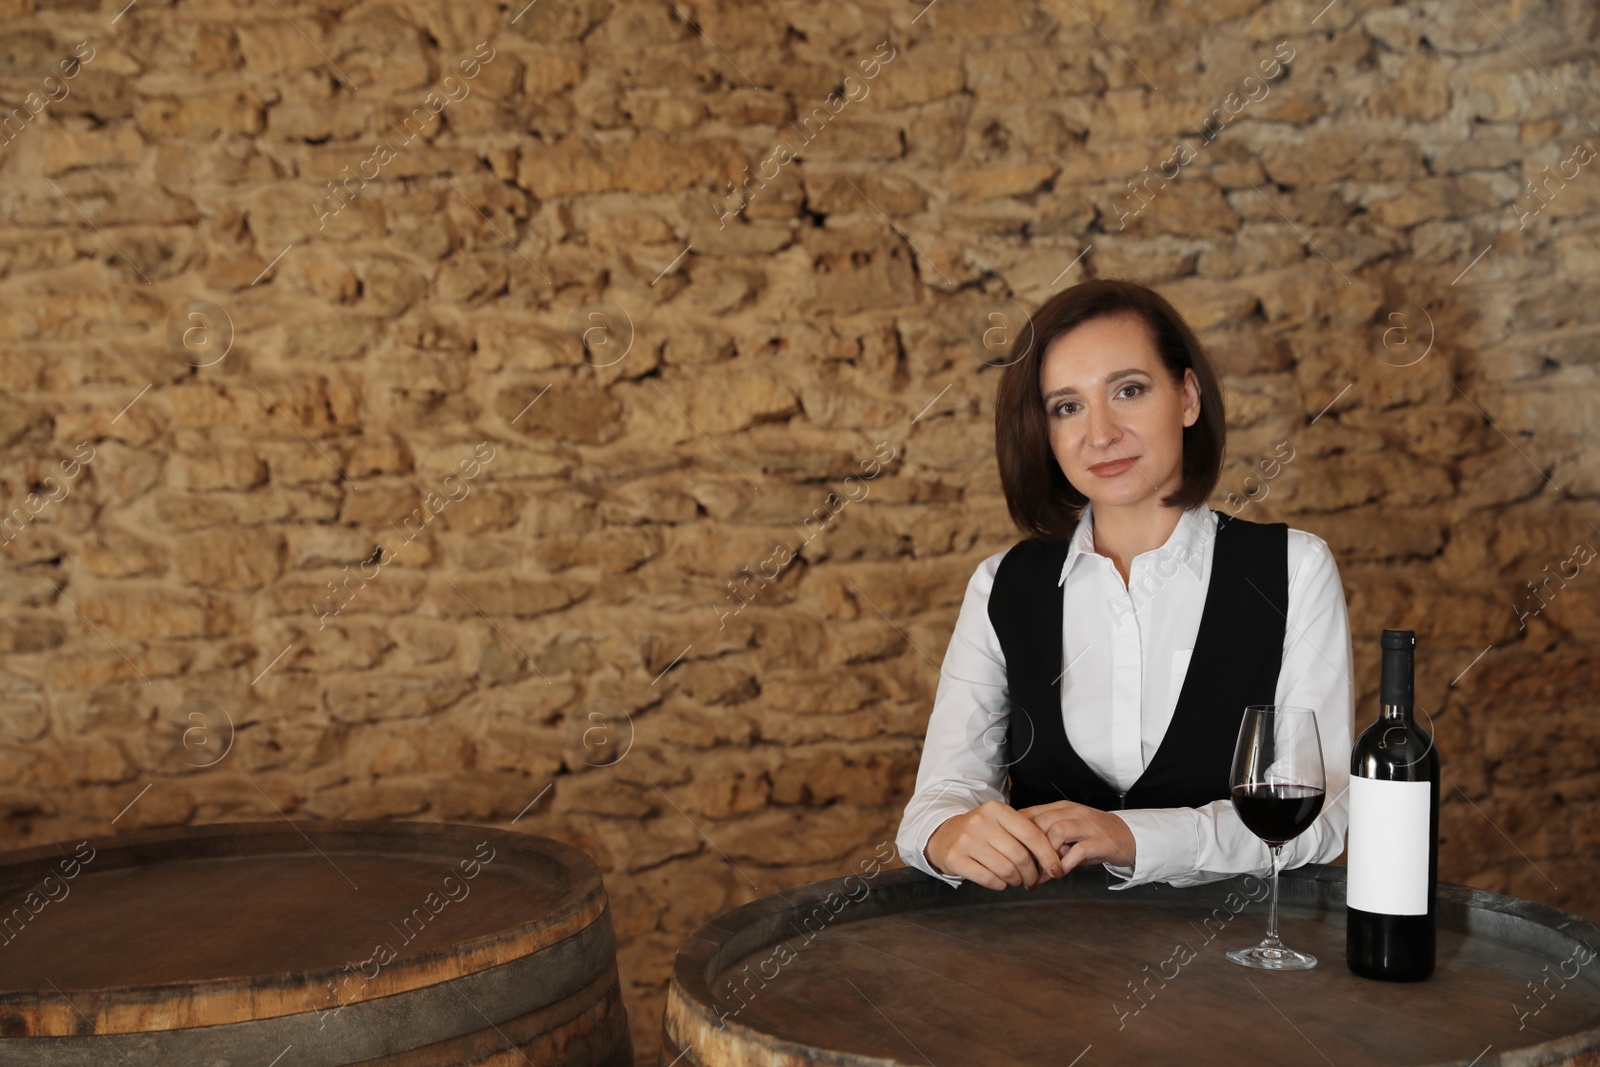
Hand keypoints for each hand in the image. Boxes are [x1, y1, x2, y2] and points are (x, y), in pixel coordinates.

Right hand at [923, 800, 1063, 890]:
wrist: (942, 835)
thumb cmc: (980, 832)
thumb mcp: (1000, 822)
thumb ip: (1025, 834)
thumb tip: (1054, 859)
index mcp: (997, 810)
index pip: (1032, 834)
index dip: (1048, 855)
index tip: (1057, 869)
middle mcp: (981, 822)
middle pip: (1020, 856)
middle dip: (1032, 874)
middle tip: (1033, 880)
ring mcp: (966, 840)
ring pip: (1006, 870)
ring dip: (1017, 881)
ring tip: (1016, 880)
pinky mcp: (955, 858)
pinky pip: (989, 880)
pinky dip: (1000, 885)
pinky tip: (999, 882)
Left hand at [1020, 800, 1135, 874]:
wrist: (1127, 836)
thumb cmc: (1091, 837)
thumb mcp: (1066, 832)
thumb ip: (1045, 838)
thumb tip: (1020, 856)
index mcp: (1060, 808)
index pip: (1029, 814)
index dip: (1016, 834)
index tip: (1010, 854)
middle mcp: (1072, 812)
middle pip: (1039, 823)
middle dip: (1028, 848)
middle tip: (1024, 868)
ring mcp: (1087, 825)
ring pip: (1056, 832)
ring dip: (1046, 855)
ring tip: (1041, 873)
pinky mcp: (1100, 841)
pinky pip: (1077, 851)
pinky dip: (1065, 864)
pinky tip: (1059, 874)